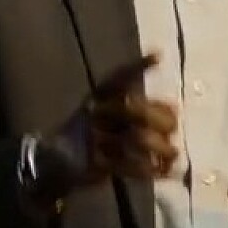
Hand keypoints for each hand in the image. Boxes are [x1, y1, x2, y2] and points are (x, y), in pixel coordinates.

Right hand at [50, 52, 178, 184]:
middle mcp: (95, 112)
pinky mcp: (95, 163)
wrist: (52, 162)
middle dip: (160, 119)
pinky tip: (164, 171)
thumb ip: (136, 108)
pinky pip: (130, 165)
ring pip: (137, 140)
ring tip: (174, 154)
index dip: (138, 66)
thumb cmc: (90, 133)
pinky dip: (151, 169)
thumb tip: (175, 108)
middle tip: (174, 128)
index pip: (119, 77)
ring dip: (161, 148)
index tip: (159, 56)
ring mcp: (93, 137)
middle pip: (135, 110)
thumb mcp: (105, 113)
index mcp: (98, 96)